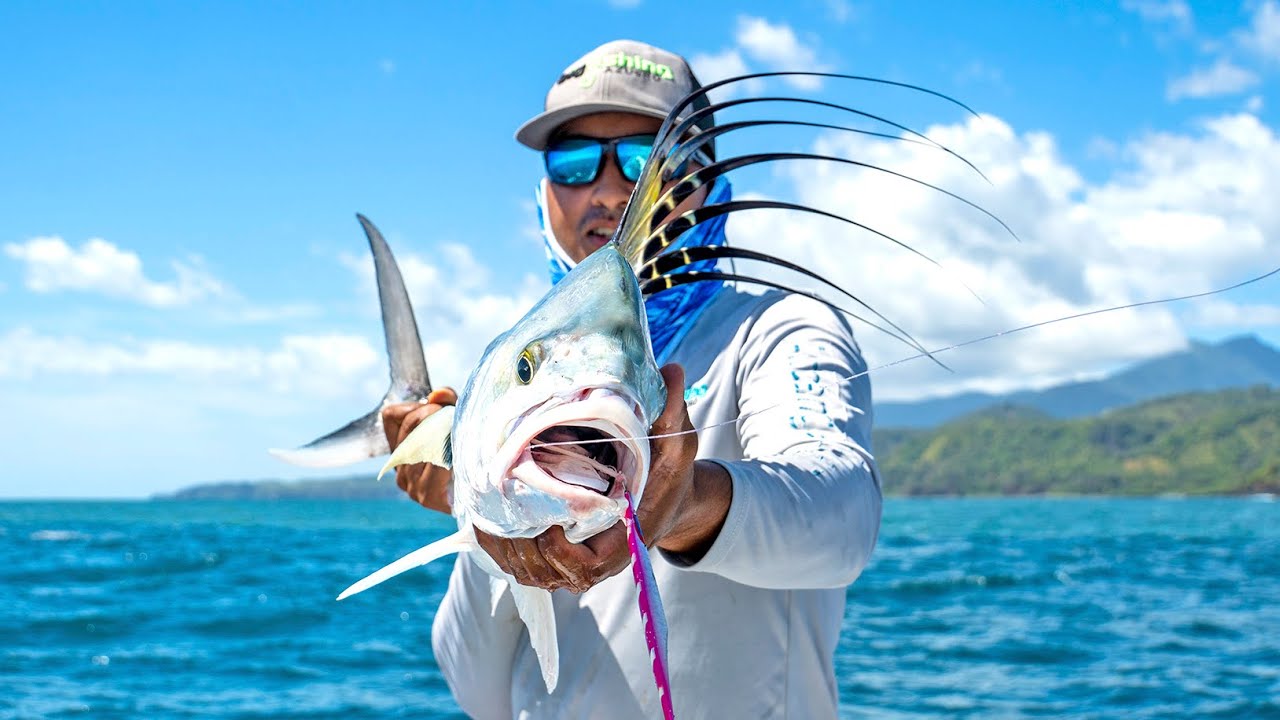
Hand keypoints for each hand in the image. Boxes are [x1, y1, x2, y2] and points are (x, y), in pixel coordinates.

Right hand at [382, 387, 457, 514]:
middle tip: (452, 414)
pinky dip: (450, 454)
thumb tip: (437, 394)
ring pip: (422, 444)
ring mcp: (410, 483)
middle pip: (408, 425)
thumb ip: (447, 402)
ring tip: (459, 433)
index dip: (413, 405)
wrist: (485, 494)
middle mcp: (399, 466)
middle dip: (432, 413)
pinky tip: (460, 453)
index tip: (436, 407)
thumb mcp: (456, 420)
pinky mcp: (426, 496)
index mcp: (399, 447)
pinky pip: (436, 465)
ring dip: (444, 433)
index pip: (390, 416)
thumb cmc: (468, 452)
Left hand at [475, 364, 731, 592]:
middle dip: (518, 550)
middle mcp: (598, 560)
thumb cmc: (669, 474)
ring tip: (482, 517)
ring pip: (531, 571)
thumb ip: (673, 412)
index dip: (557, 553)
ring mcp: (577, 562)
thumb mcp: (677, 442)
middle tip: (495, 515)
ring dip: (504, 551)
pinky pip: (525, 564)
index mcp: (623, 542)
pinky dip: (502, 550)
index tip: (543, 526)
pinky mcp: (561, 555)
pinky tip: (481, 522)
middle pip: (546, 572)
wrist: (668, 497)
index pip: (583, 566)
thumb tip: (672, 370)